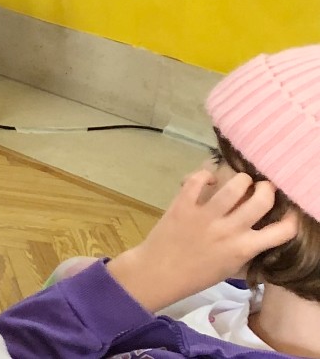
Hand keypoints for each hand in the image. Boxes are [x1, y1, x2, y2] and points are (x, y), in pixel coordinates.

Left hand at [107, 169, 300, 311]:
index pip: (282, 231)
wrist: (159, 272)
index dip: (291, 220)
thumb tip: (262, 232)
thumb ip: (249, 249)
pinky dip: (205, 175)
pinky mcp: (183, 205)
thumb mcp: (232, 267)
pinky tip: (209, 181)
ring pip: (234, 186)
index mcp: (244, 248)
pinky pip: (197, 180)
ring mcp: (205, 216)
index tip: (287, 213)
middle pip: (262, 200)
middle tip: (263, 189)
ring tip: (241, 182)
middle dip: (267, 189)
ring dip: (242, 179)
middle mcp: (229, 230)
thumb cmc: (198, 275)